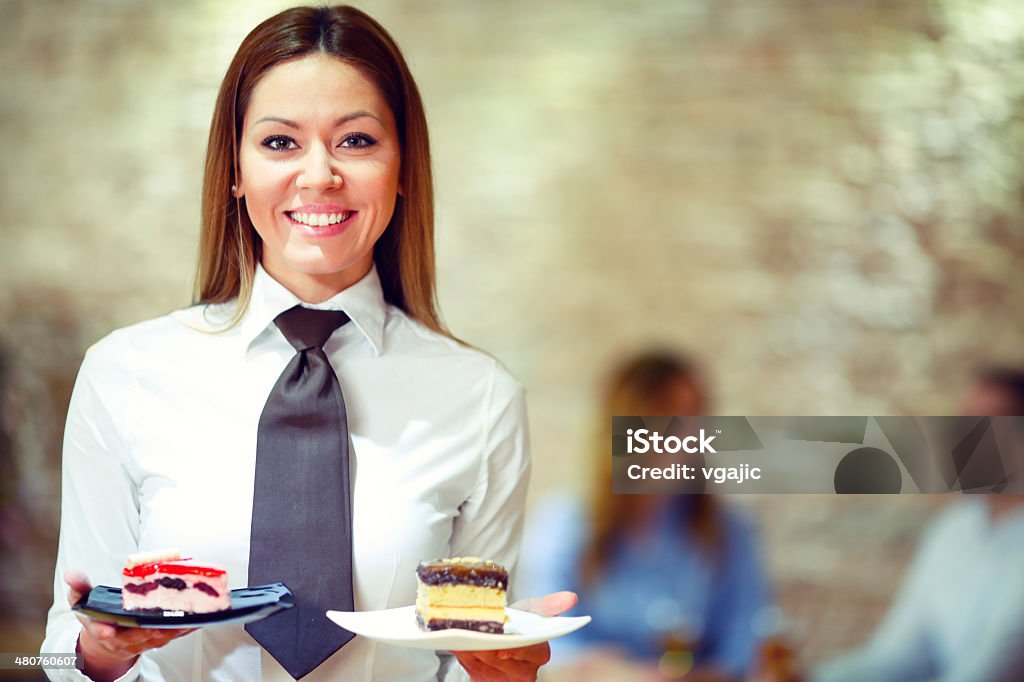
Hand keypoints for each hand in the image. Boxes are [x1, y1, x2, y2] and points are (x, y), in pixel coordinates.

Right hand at [66, 569, 195, 681]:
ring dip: (171, 630)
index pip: (101, 630)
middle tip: (158, 624)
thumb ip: (78, 586)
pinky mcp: (155, 641)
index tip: (107, 630)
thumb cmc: (96, 614)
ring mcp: (139, 642)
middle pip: (134, 637)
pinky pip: (171, 636)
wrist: (105, 638)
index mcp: (101, 627)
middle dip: (146, 631)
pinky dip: (183, 629)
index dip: (104, 630)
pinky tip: (196, 619)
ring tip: (185, 618)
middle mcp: (120, 639)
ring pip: (156, 639)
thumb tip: (70, 574)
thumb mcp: (82, 599)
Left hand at [453, 591, 577, 681]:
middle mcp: (527, 673)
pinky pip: (475, 674)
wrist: (497, 635)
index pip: (530, 652)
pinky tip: (461, 648)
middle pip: (502, 661)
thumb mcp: (531, 610)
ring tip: (463, 638)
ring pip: (485, 667)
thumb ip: (548, 605)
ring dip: (473, 652)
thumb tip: (572, 597)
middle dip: (487, 648)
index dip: (515, 651)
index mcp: (541, 652)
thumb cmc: (518, 621)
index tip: (502, 649)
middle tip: (472, 636)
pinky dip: (466, 660)